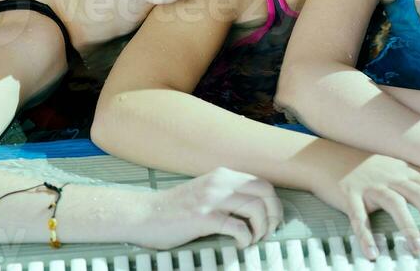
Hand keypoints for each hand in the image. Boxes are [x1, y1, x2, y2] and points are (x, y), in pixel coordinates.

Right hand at [132, 168, 281, 249]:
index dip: (273, 203)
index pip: (262, 183)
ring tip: (254, 240)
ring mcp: (212, 198)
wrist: (146, 215)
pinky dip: (245, 239)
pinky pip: (238, 227)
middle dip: (273, 215)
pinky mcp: (204, 217)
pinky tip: (240, 245)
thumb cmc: (176, 209)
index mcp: (222, 175)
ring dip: (261, 229)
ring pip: (255, 208)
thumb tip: (254, 209)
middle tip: (268, 232)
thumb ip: (226, 194)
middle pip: (264, 192)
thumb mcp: (205, 192)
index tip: (271, 221)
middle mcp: (220, 182)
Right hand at [316, 152, 419, 259]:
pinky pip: (359, 215)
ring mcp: (368, 182)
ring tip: (418, 251)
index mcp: (401, 169)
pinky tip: (372, 252)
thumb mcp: (391, 166)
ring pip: (395, 203)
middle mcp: (388, 173)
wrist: (324, 158)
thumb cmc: (361, 167)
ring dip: (410, 229)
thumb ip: (415, 176)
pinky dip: (366, 235)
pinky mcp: (349, 192)